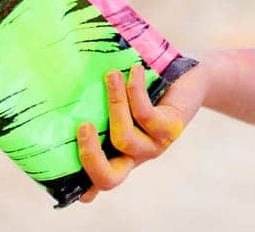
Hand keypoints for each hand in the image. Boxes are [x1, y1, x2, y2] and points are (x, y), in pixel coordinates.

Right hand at [76, 61, 206, 202]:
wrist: (194, 75)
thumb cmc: (152, 86)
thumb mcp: (124, 99)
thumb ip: (101, 104)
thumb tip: (64, 89)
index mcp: (121, 154)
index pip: (99, 181)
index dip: (81, 185)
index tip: (60, 167)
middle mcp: (137, 155)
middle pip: (109, 178)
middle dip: (90, 158)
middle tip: (81, 127)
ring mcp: (155, 145)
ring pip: (124, 138)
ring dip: (114, 104)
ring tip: (111, 75)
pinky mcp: (172, 128)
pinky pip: (145, 115)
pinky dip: (134, 92)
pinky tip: (133, 71)